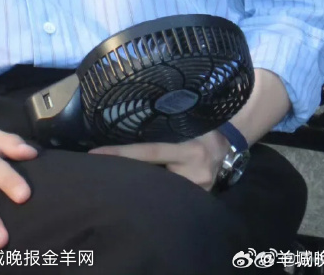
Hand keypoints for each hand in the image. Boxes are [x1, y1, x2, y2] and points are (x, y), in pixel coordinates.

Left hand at [87, 128, 229, 191]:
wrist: (229, 147)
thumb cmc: (204, 128)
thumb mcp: (187, 124)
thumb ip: (166, 127)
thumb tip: (132, 120)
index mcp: (189, 152)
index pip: (148, 152)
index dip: (121, 154)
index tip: (94, 154)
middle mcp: (194, 175)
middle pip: (151, 178)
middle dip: (126, 177)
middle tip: (96, 173)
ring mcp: (198, 192)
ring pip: (160, 191)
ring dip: (140, 188)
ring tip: (115, 185)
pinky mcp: (198, 202)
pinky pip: (171, 197)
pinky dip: (156, 195)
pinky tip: (142, 195)